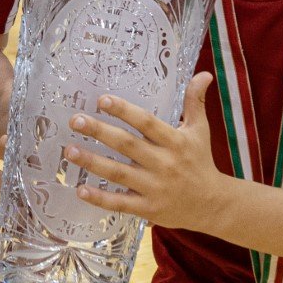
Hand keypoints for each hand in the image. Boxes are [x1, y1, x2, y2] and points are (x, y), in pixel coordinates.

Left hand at [61, 73, 221, 230]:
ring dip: (92, 162)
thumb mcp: (200, 130)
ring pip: (118, 173)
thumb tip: (204, 73)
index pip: (147, 123)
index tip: (102, 100)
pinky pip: (120, 203)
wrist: (213, 204)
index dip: (124, 111)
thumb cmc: (201, 161)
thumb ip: (195, 102)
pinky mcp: (148, 208)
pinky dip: (100, 198)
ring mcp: (154, 188)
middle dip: (100, 132)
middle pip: (127, 145)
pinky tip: (80, 189)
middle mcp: (164, 164)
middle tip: (75, 120)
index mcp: (175, 142)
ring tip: (68, 150)